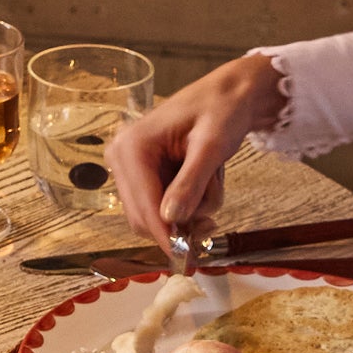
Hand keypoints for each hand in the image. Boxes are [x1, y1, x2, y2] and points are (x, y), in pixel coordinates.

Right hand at [105, 53, 285, 251]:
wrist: (230, 94)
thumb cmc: (223, 109)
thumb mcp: (212, 146)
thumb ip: (190, 183)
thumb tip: (170, 219)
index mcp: (133, 146)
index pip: (143, 205)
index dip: (164, 234)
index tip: (185, 258)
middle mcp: (122, 157)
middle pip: (141, 217)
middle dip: (178, 224)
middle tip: (211, 226)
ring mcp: (129, 167)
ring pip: (152, 216)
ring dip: (187, 213)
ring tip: (213, 185)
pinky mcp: (141, 174)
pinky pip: (159, 207)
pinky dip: (185, 206)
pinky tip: (203, 186)